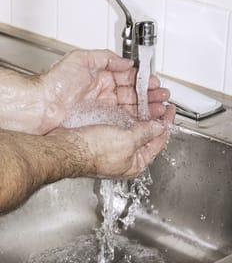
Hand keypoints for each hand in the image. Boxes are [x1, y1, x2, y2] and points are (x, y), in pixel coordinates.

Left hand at [41, 49, 169, 132]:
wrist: (42, 106)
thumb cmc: (57, 83)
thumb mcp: (82, 59)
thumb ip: (107, 58)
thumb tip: (126, 62)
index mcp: (100, 77)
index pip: (127, 78)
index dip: (143, 80)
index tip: (154, 82)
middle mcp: (103, 93)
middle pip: (132, 94)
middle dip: (150, 94)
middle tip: (163, 96)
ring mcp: (103, 108)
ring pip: (131, 107)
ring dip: (147, 107)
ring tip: (161, 107)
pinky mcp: (101, 121)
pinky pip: (123, 119)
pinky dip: (136, 119)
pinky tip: (146, 118)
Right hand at [49, 104, 174, 178]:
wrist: (68, 147)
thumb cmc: (92, 152)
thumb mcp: (126, 142)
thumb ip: (145, 133)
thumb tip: (158, 127)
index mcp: (136, 162)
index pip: (159, 142)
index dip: (166, 124)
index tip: (170, 111)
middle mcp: (127, 156)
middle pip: (147, 135)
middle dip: (155, 117)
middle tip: (160, 102)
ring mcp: (115, 147)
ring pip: (135, 127)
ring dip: (142, 113)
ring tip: (147, 100)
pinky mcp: (104, 137)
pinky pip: (122, 123)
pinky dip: (128, 113)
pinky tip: (129, 104)